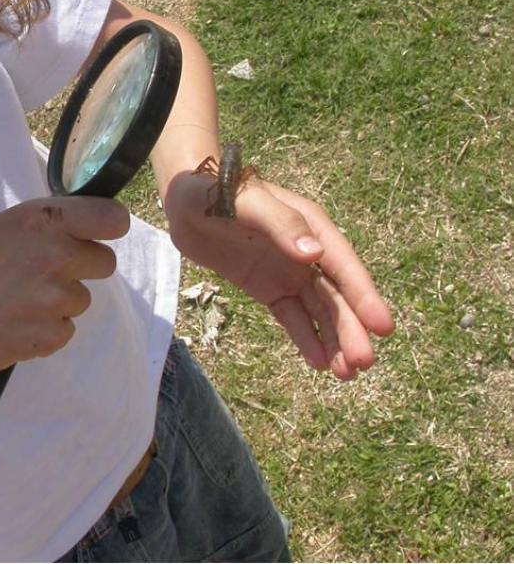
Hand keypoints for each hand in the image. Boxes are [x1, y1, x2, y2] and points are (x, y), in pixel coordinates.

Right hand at [0, 196, 129, 373]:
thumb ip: (40, 229)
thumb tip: (72, 234)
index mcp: (42, 220)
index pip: (112, 218)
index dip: (107, 227)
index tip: (95, 234)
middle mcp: (56, 255)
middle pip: (104, 262)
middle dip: (80, 268)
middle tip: (41, 274)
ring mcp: (56, 298)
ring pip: (80, 300)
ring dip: (57, 303)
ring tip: (14, 303)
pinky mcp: (50, 335)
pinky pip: (63, 331)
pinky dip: (44, 332)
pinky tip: (12, 324)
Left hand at [165, 171, 394, 379]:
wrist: (182, 199)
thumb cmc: (215, 190)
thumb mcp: (246, 203)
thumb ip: (281, 224)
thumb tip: (314, 254)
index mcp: (311, 226)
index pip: (343, 267)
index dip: (364, 297)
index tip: (383, 328)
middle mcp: (307, 252)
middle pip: (335, 296)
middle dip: (351, 329)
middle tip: (363, 363)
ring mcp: (288, 272)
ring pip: (318, 311)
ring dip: (334, 340)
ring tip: (346, 374)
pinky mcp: (267, 287)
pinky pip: (291, 316)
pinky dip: (305, 338)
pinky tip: (318, 363)